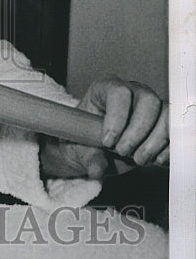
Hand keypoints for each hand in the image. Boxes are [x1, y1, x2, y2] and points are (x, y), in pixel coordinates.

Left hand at [40, 75, 168, 179]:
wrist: (98, 147)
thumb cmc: (88, 139)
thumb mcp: (83, 148)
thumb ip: (90, 158)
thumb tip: (96, 169)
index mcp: (106, 89)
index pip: (119, 93)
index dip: (116, 118)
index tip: (107, 142)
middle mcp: (132, 93)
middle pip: (148, 101)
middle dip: (137, 131)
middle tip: (123, 152)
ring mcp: (151, 107)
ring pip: (166, 115)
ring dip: (154, 142)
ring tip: (138, 159)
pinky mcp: (164, 123)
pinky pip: (176, 132)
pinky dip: (167, 149)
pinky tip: (153, 160)